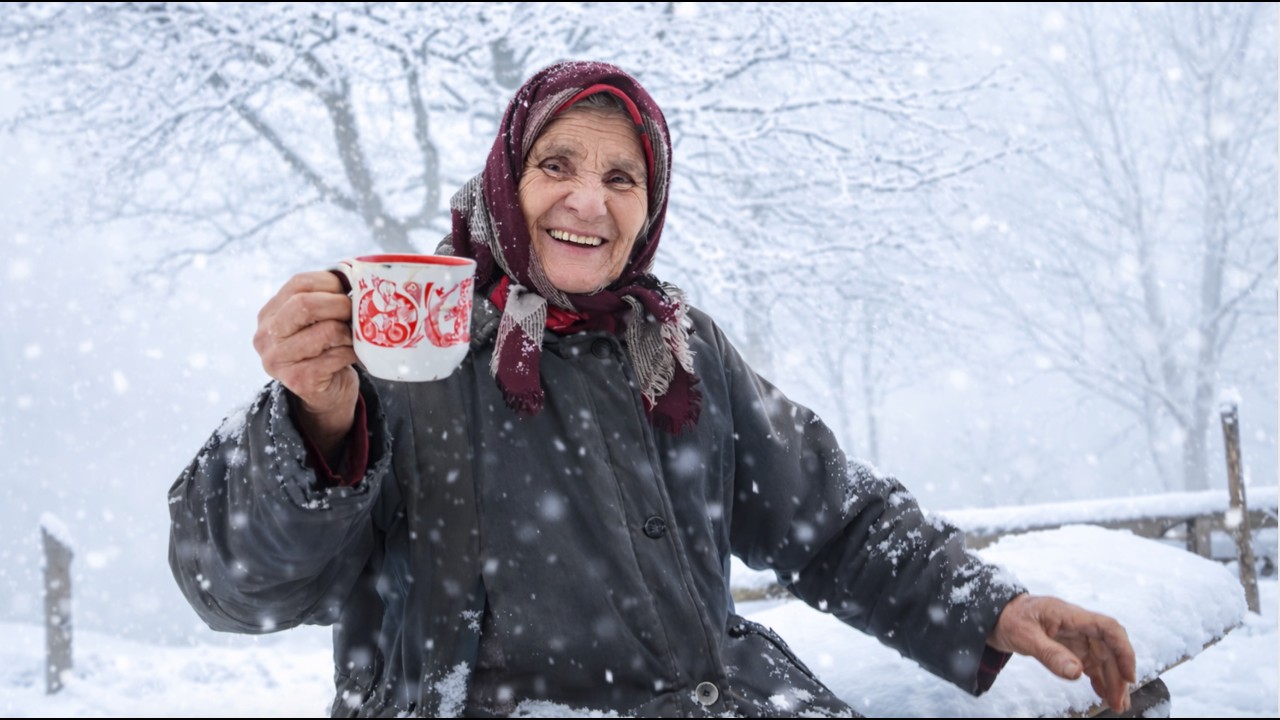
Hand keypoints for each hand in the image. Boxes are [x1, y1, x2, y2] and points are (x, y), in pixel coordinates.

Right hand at [252, 271, 358, 456]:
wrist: (325, 393)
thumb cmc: (326, 349)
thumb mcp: (317, 320)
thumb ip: (325, 297)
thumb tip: (356, 275)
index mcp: (269, 314)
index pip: (299, 283)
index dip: (331, 283)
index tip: (349, 290)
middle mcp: (266, 337)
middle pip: (306, 305)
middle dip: (340, 305)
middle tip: (356, 312)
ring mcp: (278, 361)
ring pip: (326, 331)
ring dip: (349, 333)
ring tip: (353, 338)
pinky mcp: (298, 381)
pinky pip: (335, 357)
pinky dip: (350, 354)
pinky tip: (351, 357)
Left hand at [988, 594, 1136, 712]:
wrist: (995, 615)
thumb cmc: (1009, 619)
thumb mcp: (1024, 636)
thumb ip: (1050, 654)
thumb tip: (1076, 673)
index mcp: (1069, 615)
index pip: (1108, 628)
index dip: (1123, 650)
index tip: (1128, 675)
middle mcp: (1078, 625)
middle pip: (1108, 648)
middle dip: (1118, 675)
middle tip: (1120, 702)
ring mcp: (1075, 636)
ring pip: (1103, 658)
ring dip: (1112, 680)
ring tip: (1117, 704)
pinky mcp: (1070, 647)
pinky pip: (1091, 663)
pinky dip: (1099, 678)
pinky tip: (1104, 694)